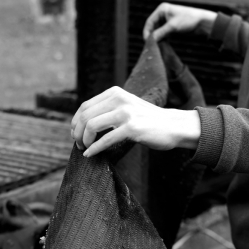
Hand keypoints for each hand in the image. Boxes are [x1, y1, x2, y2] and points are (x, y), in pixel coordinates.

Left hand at [71, 86, 200, 157]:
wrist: (173, 126)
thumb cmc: (148, 121)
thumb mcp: (127, 107)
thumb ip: (109, 110)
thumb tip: (84, 123)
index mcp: (115, 93)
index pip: (85, 106)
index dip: (75, 122)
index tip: (75, 134)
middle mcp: (119, 99)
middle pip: (85, 116)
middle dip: (77, 133)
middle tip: (78, 145)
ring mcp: (126, 113)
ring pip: (91, 126)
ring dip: (84, 140)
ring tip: (85, 149)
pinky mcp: (132, 128)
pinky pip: (106, 139)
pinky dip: (94, 149)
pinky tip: (90, 155)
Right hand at [143, 2, 216, 40]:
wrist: (202, 22)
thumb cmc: (188, 20)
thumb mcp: (172, 27)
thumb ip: (160, 33)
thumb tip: (150, 40)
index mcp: (162, 9)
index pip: (149, 21)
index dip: (147, 32)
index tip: (147, 42)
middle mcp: (163, 13)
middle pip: (153, 27)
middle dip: (152, 36)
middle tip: (152, 45)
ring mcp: (167, 20)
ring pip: (158, 31)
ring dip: (157, 38)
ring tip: (158, 46)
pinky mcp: (171, 26)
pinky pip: (163, 33)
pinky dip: (162, 38)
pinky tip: (163, 44)